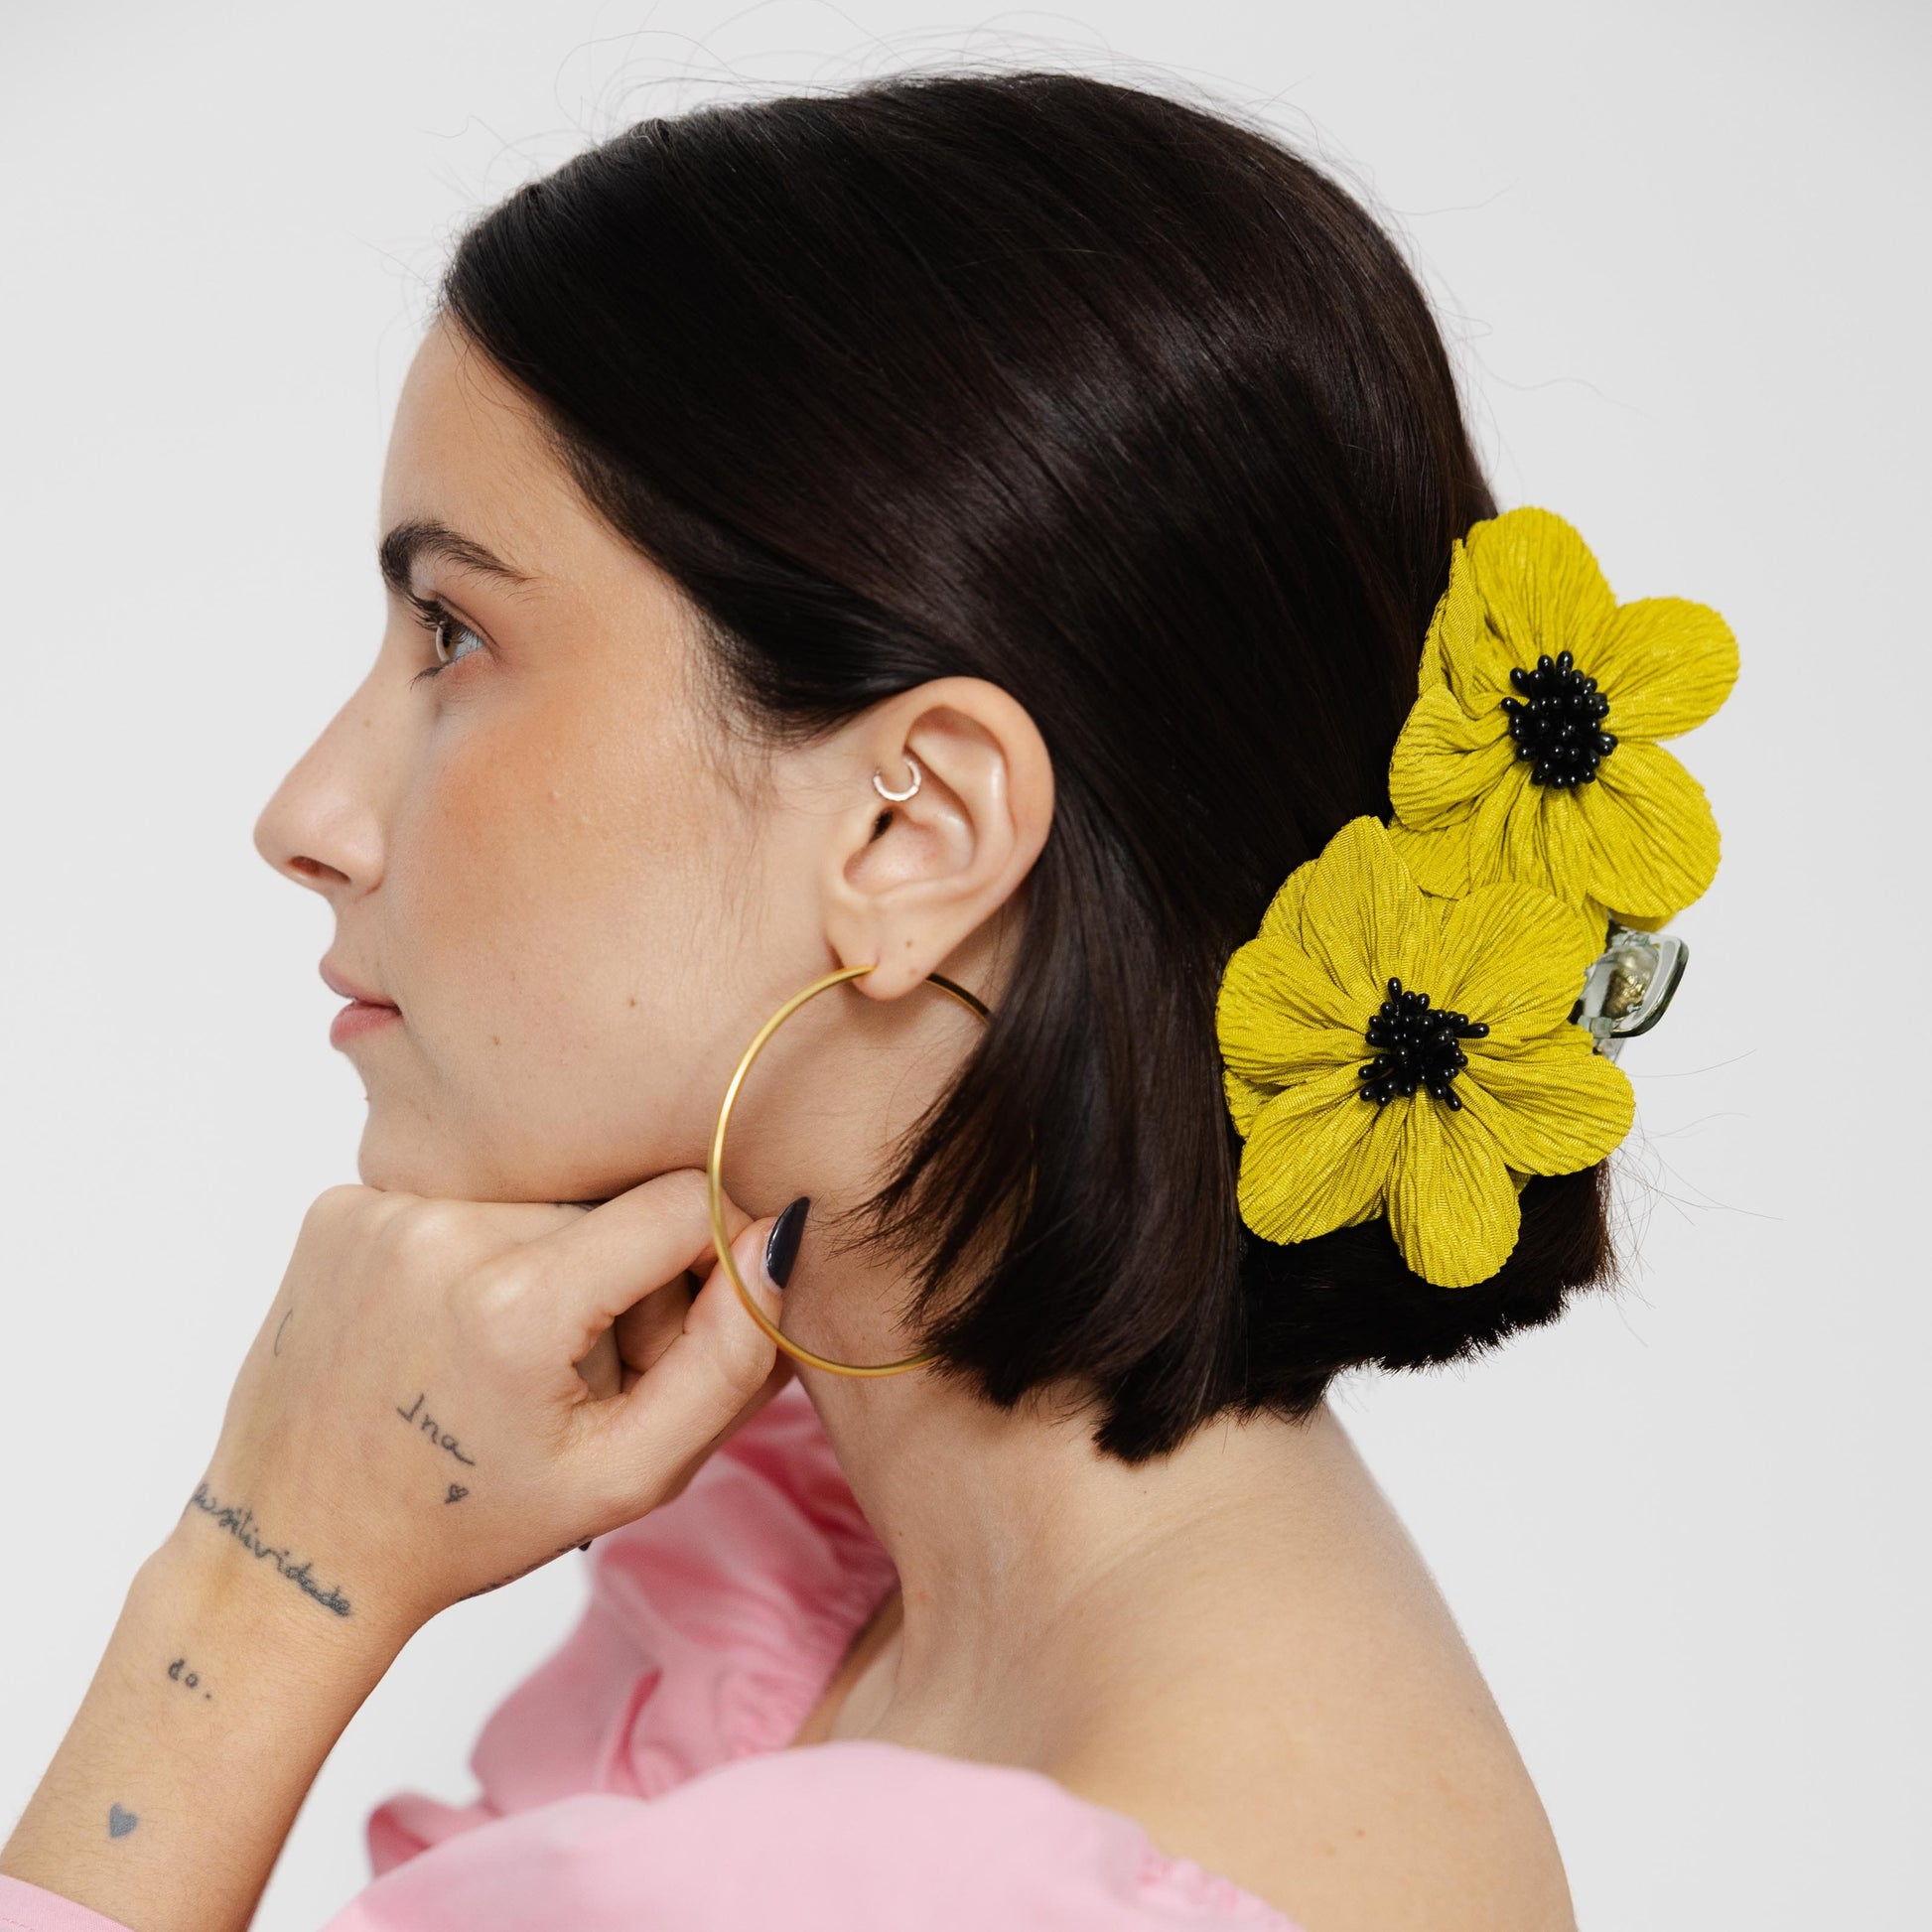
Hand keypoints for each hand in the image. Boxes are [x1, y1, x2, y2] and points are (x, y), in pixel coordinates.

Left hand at [173, 1169, 798, 1647]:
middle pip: (613, 1203)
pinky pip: (467, 1197)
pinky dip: (481, 1253)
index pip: (686, 1201)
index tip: (685, 1332)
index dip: (712, 1262)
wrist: (298, 1552)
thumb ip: (731, 1359)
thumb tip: (779, 1238)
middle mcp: (443, 1230)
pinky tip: (450, 1331)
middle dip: (631, 1275)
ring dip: (556, 1262)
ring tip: (512, 1359)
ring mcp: (380, 1210)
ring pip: (543, 1198)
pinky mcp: (340, 1206)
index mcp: (516, 1301)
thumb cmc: (472, 1525)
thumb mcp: (630, 1474)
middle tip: (587, 1372)